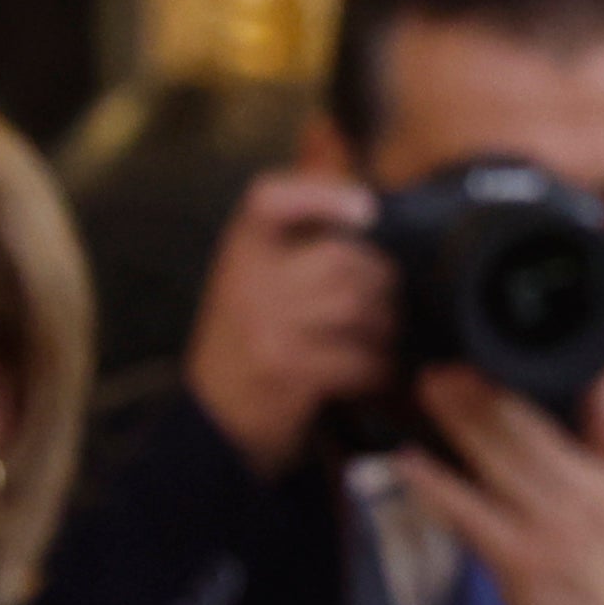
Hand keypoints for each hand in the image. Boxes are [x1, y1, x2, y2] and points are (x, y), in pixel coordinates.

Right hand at [183, 167, 395, 470]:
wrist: (214, 423)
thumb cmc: (246, 346)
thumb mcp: (253, 283)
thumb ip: (294, 238)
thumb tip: (351, 181)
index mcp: (240, 254)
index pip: (269, 200)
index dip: (320, 194)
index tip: (365, 208)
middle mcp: (247, 284)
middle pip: (341, 260)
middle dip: (381, 281)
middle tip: (389, 300)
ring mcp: (268, 328)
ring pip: (357, 308)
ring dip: (386, 327)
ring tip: (383, 339)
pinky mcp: (290, 373)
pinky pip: (360, 359)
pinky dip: (379, 369)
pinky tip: (375, 375)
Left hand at [409, 369, 603, 604]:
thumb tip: (601, 382)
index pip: (593, 413)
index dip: (544, 378)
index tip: (504, 345)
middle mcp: (584, 497)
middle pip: (530, 428)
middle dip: (484, 390)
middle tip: (443, 360)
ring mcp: (551, 529)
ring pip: (500, 460)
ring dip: (459, 421)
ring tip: (426, 388)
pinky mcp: (519, 564)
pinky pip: (472, 515)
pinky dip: (439, 486)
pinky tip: (409, 462)